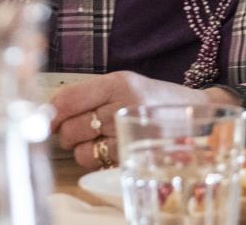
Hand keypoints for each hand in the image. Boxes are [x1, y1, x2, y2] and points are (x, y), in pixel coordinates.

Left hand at [49, 71, 236, 170]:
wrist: (198, 113)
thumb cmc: (154, 99)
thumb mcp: (126, 83)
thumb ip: (89, 93)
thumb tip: (50, 111)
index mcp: (119, 82)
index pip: (68, 98)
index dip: (50, 112)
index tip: (48, 118)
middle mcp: (125, 105)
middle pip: (71, 127)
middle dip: (66, 133)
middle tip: (77, 129)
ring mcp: (131, 132)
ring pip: (81, 149)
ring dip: (80, 148)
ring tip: (95, 139)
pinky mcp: (135, 154)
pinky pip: (96, 162)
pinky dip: (95, 159)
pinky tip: (107, 149)